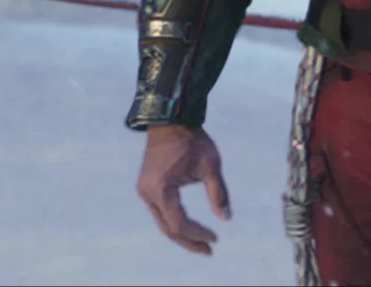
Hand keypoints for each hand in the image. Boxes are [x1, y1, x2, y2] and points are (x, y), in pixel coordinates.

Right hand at [136, 124, 231, 255]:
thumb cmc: (192, 140)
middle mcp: (148, 193)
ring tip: (202, 242)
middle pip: (168, 229)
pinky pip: (161, 211)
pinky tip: (190, 227)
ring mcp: (144, 190)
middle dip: (189, 241)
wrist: (170, 119)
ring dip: (182, 234)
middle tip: (209, 251)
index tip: (216, 238)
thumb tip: (226, 218)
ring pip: (163, 222)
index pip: (180, 223)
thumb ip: (219, 193)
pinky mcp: (147, 186)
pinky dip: (175, 222)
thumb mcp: (211, 166)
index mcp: (162, 189)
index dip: (198, 234)